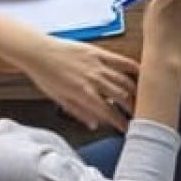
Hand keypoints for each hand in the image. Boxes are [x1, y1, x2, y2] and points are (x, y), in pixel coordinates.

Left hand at [23, 37, 139, 131]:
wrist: (38, 52)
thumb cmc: (45, 76)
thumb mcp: (59, 99)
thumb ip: (79, 112)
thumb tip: (95, 125)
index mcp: (83, 94)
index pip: (109, 112)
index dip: (121, 122)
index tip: (127, 129)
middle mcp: (93, 80)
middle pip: (122, 97)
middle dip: (133, 109)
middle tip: (138, 116)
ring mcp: (98, 65)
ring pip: (125, 81)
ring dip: (136, 92)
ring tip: (141, 100)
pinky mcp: (98, 52)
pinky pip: (121, 61)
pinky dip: (134, 68)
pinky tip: (142, 74)